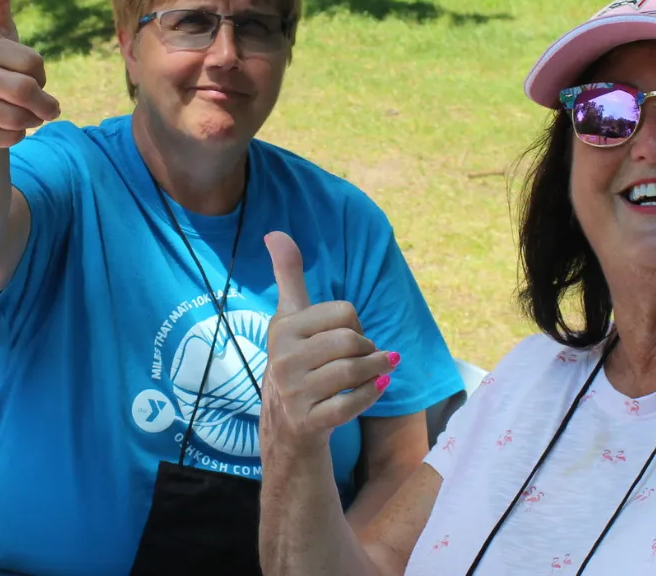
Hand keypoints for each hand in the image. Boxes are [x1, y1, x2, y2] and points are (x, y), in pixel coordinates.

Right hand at [0, 0, 60, 149]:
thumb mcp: (0, 36)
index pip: (34, 63)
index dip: (41, 73)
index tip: (31, 75)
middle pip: (26, 91)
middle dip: (44, 102)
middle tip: (45, 105)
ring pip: (20, 118)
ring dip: (32, 120)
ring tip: (23, 115)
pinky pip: (11, 138)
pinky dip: (18, 137)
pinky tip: (4, 129)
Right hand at [259, 232, 399, 459]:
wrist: (286, 423)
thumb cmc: (297, 361)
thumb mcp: (290, 317)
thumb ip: (288, 275)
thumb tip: (275, 232)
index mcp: (283, 328)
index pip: (344, 312)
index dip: (356, 323)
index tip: (347, 336)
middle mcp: (283, 359)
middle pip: (351, 341)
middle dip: (368, 349)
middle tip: (365, 357)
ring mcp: (293, 392)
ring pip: (353, 371)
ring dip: (376, 370)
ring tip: (380, 371)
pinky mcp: (307, 421)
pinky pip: (350, 404)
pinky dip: (371, 394)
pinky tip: (379, 387)